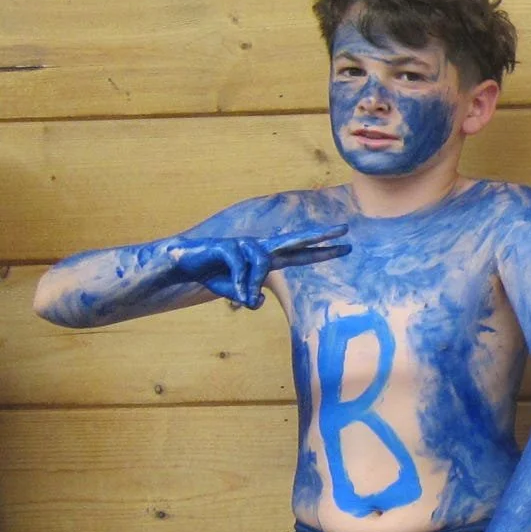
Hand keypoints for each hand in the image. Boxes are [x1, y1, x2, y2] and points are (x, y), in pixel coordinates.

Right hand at [171, 224, 350, 308]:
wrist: (184, 264)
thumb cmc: (214, 275)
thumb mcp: (236, 293)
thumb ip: (249, 297)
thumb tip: (258, 301)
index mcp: (268, 258)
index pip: (301, 253)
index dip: (322, 251)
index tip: (346, 245)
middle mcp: (261, 248)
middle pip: (296, 240)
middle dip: (320, 236)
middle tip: (345, 230)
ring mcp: (246, 244)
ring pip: (261, 266)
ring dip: (250, 286)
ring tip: (241, 298)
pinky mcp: (230, 246)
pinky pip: (242, 268)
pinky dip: (240, 283)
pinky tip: (235, 291)